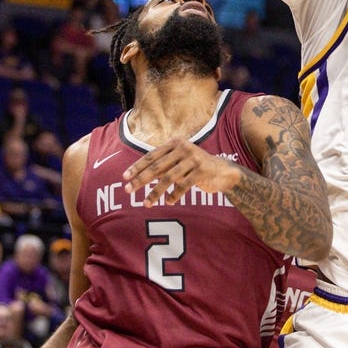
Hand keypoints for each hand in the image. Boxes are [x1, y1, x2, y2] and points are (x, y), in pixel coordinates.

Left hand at [124, 140, 242, 205]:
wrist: (222, 171)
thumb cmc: (194, 167)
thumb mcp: (178, 162)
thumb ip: (162, 165)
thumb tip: (138, 176)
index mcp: (175, 144)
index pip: (151, 156)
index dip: (137, 167)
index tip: (124, 177)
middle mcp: (183, 148)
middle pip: (157, 166)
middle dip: (140, 179)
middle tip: (128, 190)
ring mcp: (194, 159)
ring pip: (169, 178)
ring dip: (155, 192)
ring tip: (146, 204)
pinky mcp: (202, 170)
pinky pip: (183, 185)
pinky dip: (174, 195)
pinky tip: (168, 202)